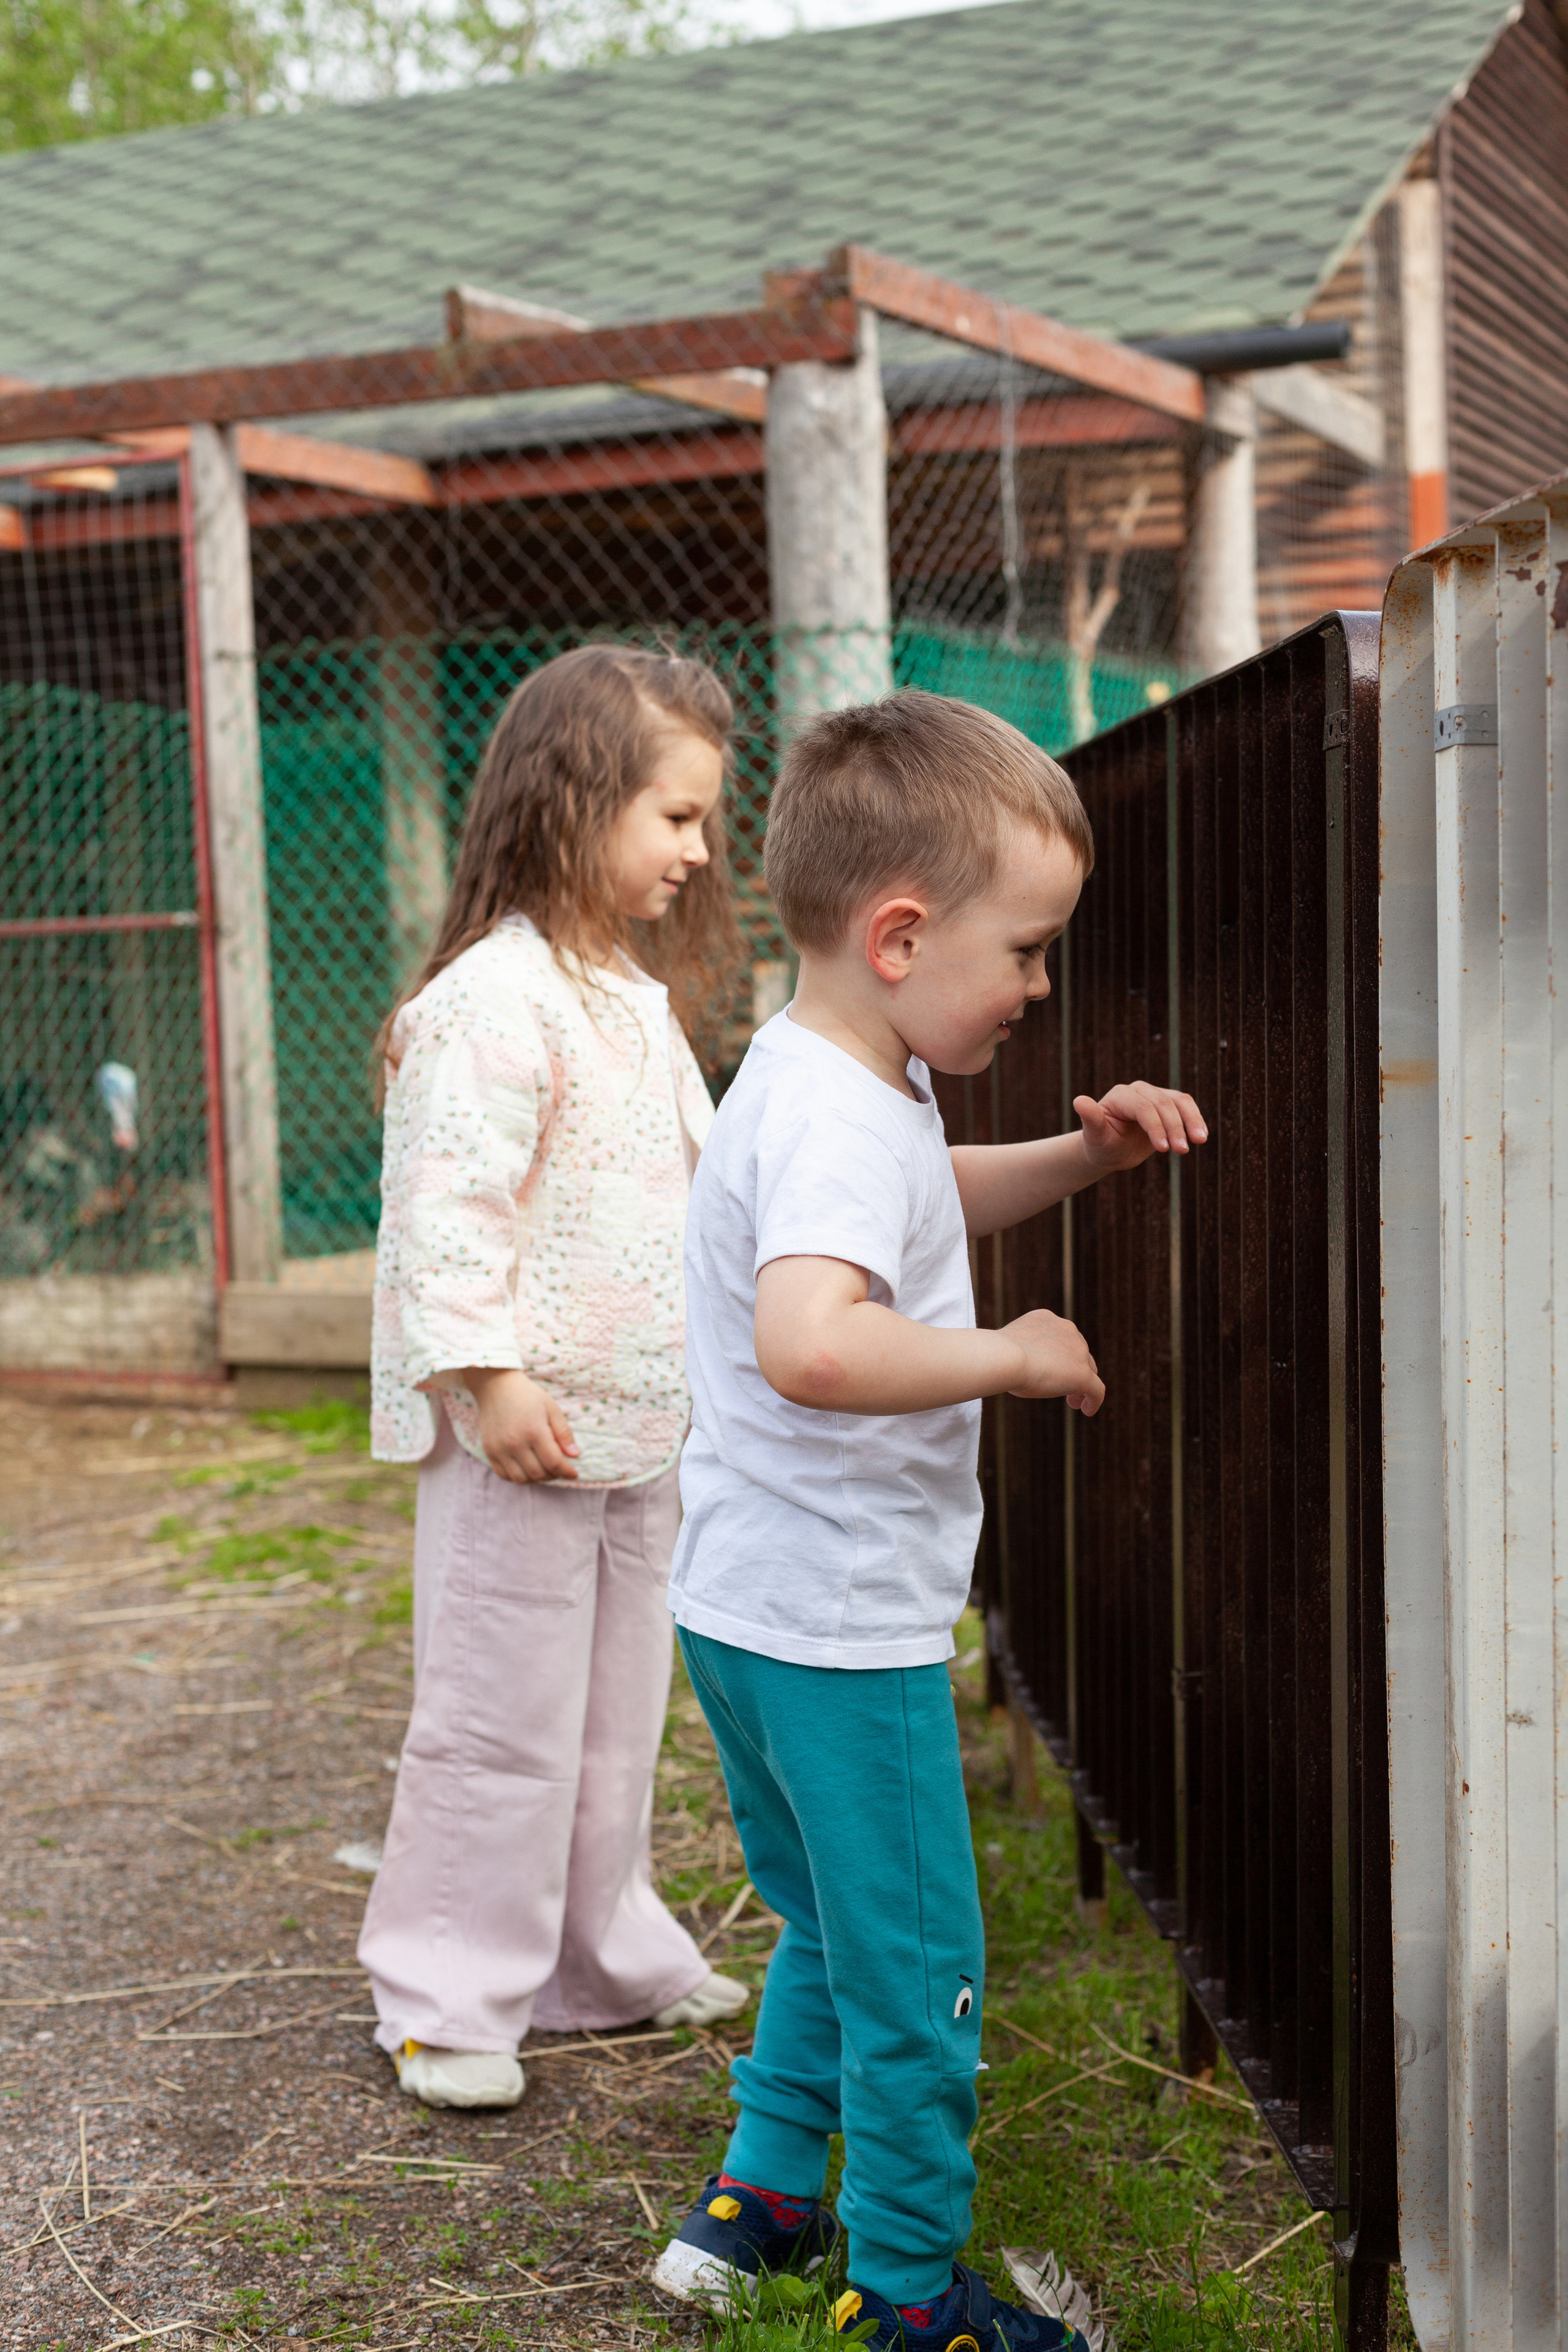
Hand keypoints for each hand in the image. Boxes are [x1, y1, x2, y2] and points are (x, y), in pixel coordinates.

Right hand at [464, 1367, 579, 1481]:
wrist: (496, 1386)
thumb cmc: (527, 1395)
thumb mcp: (552, 1408)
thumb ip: (563, 1433)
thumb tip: (574, 1455)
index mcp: (534, 1431)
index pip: (554, 1463)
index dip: (566, 1472)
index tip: (573, 1473)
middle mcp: (515, 1443)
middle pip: (538, 1473)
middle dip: (553, 1475)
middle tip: (558, 1468)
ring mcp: (500, 1449)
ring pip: (521, 1479)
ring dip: (535, 1478)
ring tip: (543, 1469)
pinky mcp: (489, 1451)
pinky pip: (504, 1475)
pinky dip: (517, 1477)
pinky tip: (526, 1468)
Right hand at [1002, 1308, 1104, 1415]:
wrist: (1005, 1357)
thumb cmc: (998, 1355)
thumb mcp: (1010, 1346)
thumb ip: (1021, 1351)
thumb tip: (1020, 1365)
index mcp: (1047, 1319)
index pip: (1061, 1337)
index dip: (1059, 1355)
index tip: (1050, 1370)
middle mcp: (1067, 1330)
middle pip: (1078, 1352)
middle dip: (1072, 1369)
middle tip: (1063, 1389)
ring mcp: (1078, 1351)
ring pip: (1088, 1370)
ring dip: (1082, 1385)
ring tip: (1073, 1403)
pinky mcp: (1083, 1374)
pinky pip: (1097, 1390)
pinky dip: (1094, 1401)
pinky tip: (1087, 1411)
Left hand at [1074, 1082, 1206, 1173]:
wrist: (1111, 1150)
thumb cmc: (1100, 1144)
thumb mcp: (1094, 1137)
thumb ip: (1090, 1119)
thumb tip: (1078, 1100)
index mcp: (1119, 1095)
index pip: (1143, 1108)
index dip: (1155, 1127)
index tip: (1164, 1150)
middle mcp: (1138, 1090)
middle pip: (1163, 1104)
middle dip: (1174, 1128)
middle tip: (1182, 1152)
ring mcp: (1154, 1094)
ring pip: (1179, 1101)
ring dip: (1191, 1121)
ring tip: (1200, 1141)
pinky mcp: (1168, 1103)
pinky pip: (1186, 1106)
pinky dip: (1195, 1119)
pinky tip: (1201, 1135)